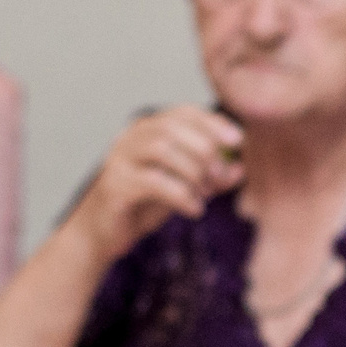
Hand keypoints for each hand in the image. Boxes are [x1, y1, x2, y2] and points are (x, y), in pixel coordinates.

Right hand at [67, 106, 245, 261]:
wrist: (105, 234)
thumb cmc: (144, 204)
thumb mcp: (184, 187)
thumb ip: (211, 178)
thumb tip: (240, 169)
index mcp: (147, 130)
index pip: (182, 113)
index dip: (212, 122)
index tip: (238, 140)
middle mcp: (130, 138)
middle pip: (172, 127)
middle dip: (204, 149)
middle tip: (220, 175)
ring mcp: (119, 159)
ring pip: (161, 149)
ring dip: (193, 171)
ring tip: (206, 193)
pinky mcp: (115, 185)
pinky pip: (153, 182)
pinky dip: (181, 194)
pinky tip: (194, 209)